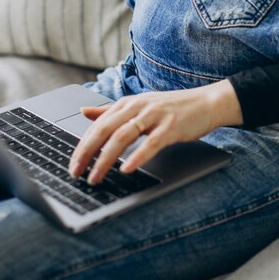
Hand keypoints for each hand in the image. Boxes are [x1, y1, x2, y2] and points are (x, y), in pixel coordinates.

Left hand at [69, 80, 242, 184]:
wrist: (207, 102)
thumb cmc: (172, 108)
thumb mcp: (139, 106)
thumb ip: (111, 110)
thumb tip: (84, 112)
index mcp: (127, 103)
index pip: (97, 125)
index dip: (82, 145)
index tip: (71, 164)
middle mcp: (138, 107)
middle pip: (104, 129)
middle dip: (87, 152)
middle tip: (75, 172)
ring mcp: (155, 116)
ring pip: (123, 136)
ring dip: (106, 159)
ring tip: (96, 176)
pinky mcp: (171, 127)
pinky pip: (151, 143)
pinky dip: (138, 156)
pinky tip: (127, 169)